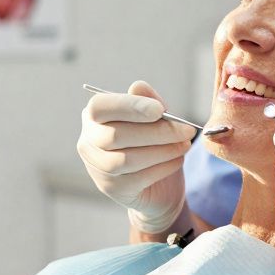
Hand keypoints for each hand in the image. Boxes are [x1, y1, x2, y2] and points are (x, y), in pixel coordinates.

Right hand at [77, 81, 196, 233]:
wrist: (159, 187)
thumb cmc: (153, 144)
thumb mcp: (156, 120)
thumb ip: (149, 102)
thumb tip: (138, 86)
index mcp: (95, 116)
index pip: (100, 107)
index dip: (129, 107)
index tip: (159, 110)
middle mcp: (88, 141)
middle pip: (115, 135)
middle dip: (156, 132)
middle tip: (186, 130)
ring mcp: (96, 167)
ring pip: (125, 159)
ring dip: (162, 151)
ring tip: (184, 145)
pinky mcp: (111, 188)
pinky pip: (136, 178)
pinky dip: (162, 167)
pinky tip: (177, 160)